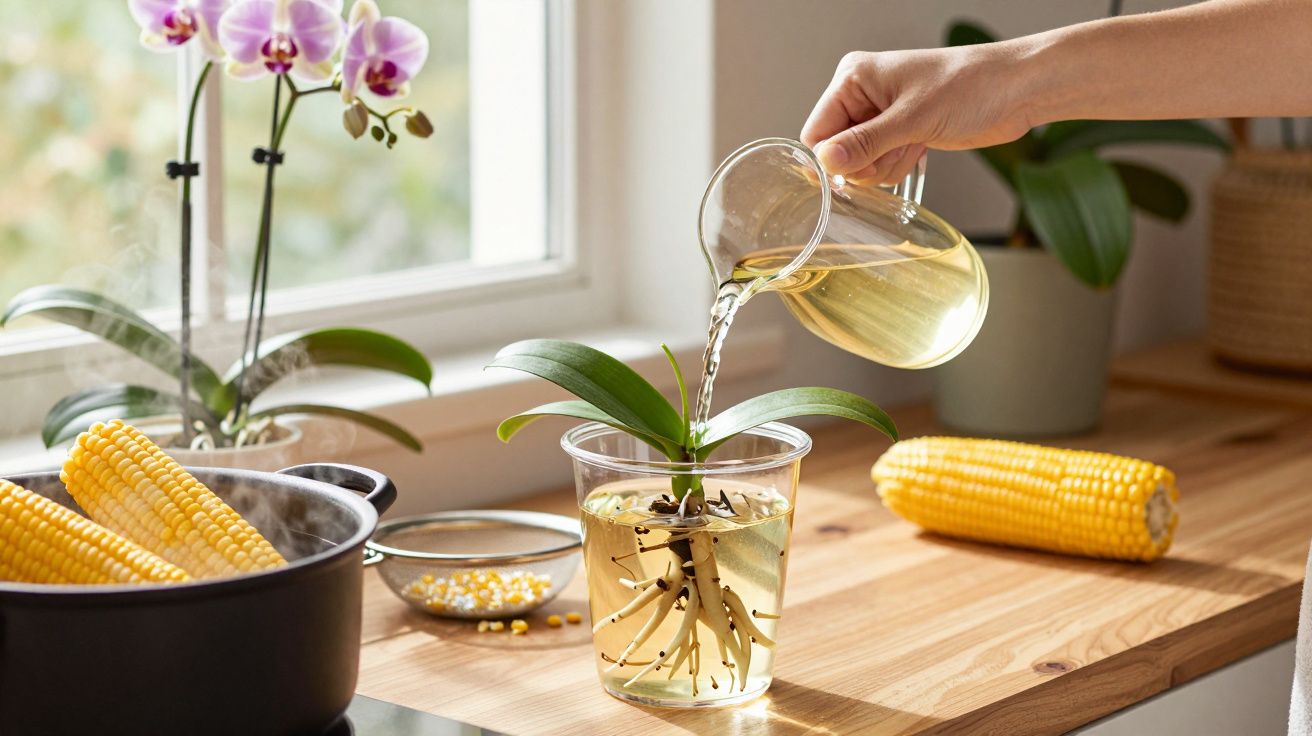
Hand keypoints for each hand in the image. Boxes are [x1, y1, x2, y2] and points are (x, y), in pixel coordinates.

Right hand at [801, 44, 1034, 183]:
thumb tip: (826, 161)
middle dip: (866, 161)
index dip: (835, 156)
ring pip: (860, 163)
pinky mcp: (899, 132)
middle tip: (897, 146)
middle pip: (837, 152)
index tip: (862, 163)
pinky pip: (881, 164)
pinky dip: (899, 163)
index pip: (817, 131)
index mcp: (855, 78)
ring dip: (887, 164)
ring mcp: (881, 116)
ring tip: (915, 141)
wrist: (1015, 91)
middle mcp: (863, 96)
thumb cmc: (970, 86)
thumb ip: (865, 143)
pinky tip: (922, 145)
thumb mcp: (912, 118)